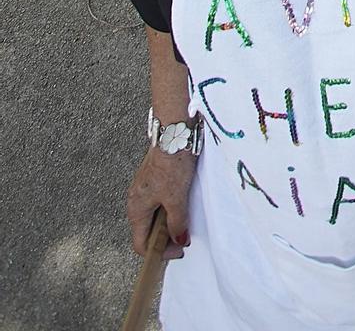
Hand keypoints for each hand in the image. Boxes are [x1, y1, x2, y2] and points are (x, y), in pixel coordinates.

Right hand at [127, 147, 195, 262]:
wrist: (174, 133)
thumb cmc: (172, 164)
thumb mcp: (177, 198)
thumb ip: (177, 222)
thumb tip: (179, 240)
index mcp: (136, 209)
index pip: (140, 244)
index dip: (159, 253)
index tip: (179, 249)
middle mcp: (136, 201)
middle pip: (147, 232)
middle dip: (165, 239)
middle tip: (184, 237)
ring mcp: (144, 190)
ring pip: (154, 217)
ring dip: (168, 224)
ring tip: (185, 222)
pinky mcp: (154, 180)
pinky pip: (159, 203)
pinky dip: (170, 210)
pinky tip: (183, 205)